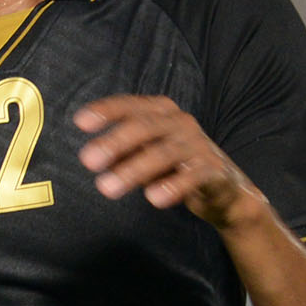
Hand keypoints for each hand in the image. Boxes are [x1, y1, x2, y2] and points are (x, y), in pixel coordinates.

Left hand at [73, 94, 250, 220]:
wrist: (224, 189)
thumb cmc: (174, 166)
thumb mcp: (144, 155)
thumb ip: (122, 153)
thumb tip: (91, 156)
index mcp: (162, 112)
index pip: (131, 106)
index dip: (107, 111)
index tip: (81, 122)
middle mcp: (181, 122)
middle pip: (145, 127)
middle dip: (114, 142)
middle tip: (88, 161)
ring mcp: (198, 144)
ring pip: (164, 153)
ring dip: (133, 170)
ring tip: (107, 188)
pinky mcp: (214, 169)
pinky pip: (192, 176)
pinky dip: (173, 186)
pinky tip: (153, 199)